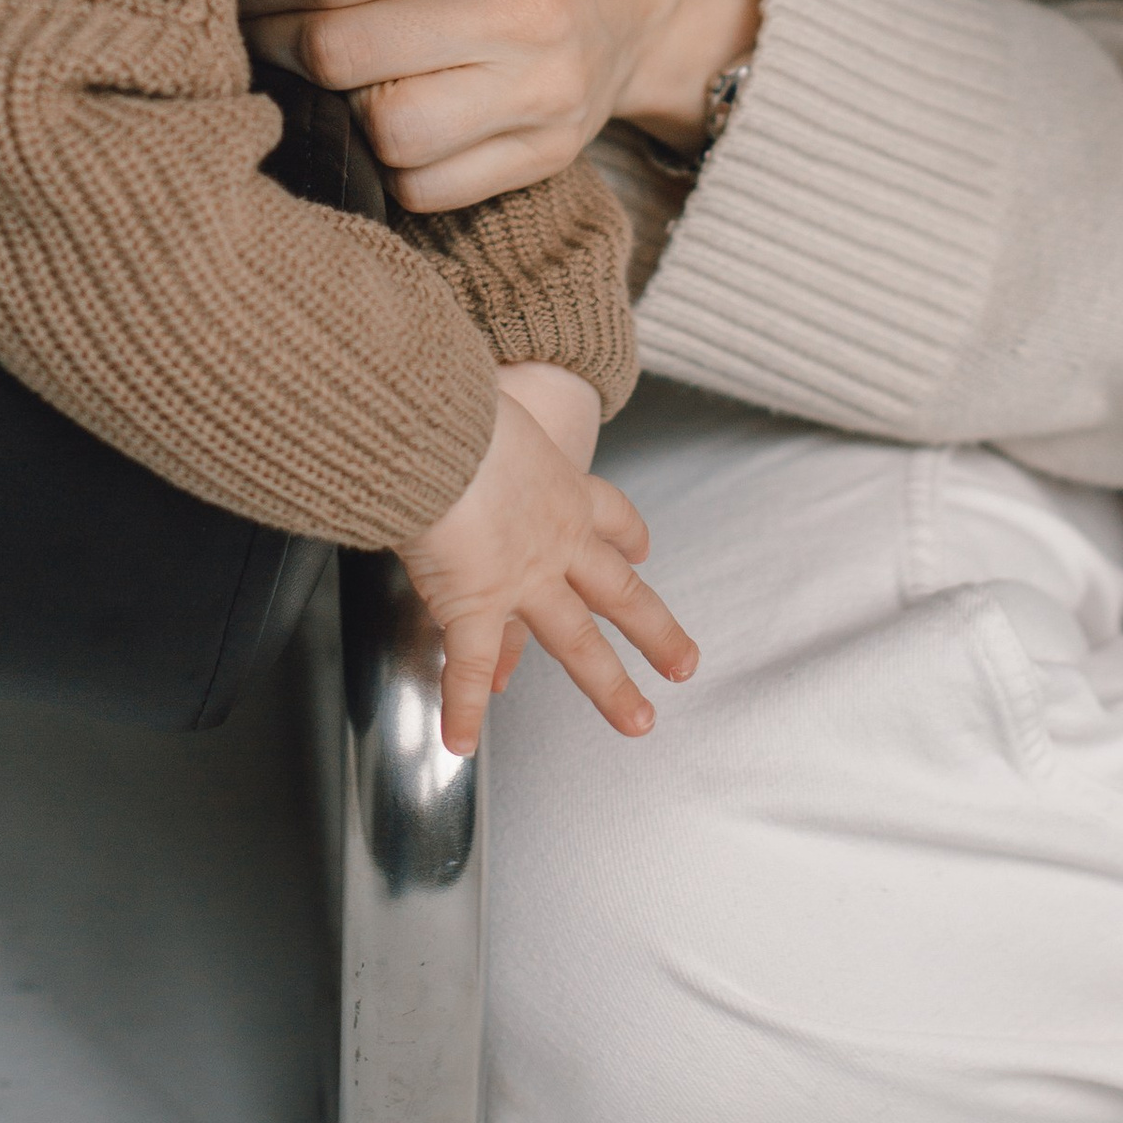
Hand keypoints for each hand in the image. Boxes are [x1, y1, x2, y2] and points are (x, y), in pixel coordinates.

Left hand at [242, 0, 757, 209]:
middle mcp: (524, 22)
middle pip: (342, 52)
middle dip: (281, 50)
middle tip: (263, 40)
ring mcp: (542, 98)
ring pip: (386, 133)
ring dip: (342, 116)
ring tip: (335, 87)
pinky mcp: (549, 156)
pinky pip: (428, 190)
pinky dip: (394, 169)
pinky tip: (394, 129)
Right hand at [402, 373, 695, 757]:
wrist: (436, 429)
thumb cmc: (453, 401)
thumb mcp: (489, 403)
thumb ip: (482, 413)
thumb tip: (448, 381)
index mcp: (561, 487)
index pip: (609, 514)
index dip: (630, 536)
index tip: (644, 550)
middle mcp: (556, 540)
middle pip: (620, 592)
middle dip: (656, 630)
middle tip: (686, 663)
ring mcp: (522, 579)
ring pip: (577, 644)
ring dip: (610, 688)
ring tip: (639, 722)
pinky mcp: (474, 605)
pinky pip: (469, 668)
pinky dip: (462, 708)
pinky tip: (461, 741)